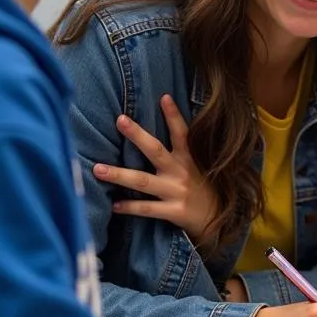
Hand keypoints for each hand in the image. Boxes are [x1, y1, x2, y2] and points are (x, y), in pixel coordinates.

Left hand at [93, 94, 216, 244]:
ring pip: (143, 182)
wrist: (219, 220)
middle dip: (137, 135)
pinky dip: (129, 207)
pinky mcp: (174, 211)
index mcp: (190, 159)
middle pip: (156, 151)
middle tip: (120, 120)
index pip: (182, 133)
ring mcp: (176, 192)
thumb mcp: (201, 167)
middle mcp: (181, 172)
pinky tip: (113, 205)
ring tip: (98, 169)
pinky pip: (147, 209)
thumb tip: (158, 136)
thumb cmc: (203, 189)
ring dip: (120, 174)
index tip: (163, 97)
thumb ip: (184, 153)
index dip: (173, 115)